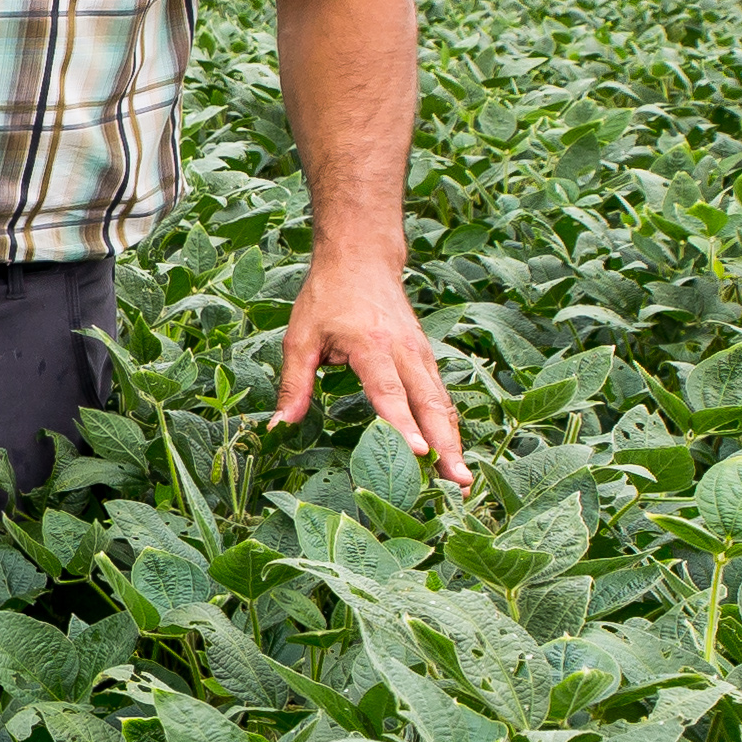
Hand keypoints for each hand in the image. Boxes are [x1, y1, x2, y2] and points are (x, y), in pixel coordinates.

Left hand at [275, 248, 468, 486]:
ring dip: (454, 442)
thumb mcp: (299, 337)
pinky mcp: (426, 358)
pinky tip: (453, 453)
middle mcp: (405, 351)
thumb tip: (278, 428)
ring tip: (463, 480)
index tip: (421, 455)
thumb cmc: (327, 297)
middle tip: (459, 483)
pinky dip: (449, 425)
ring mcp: (421, 354)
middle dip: (446, 446)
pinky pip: (441, 396)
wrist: (362, 258)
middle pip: (430, 404)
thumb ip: (293, 385)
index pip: (390, 393)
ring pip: (442, 403)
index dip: (404, 426)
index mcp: (372, 346)